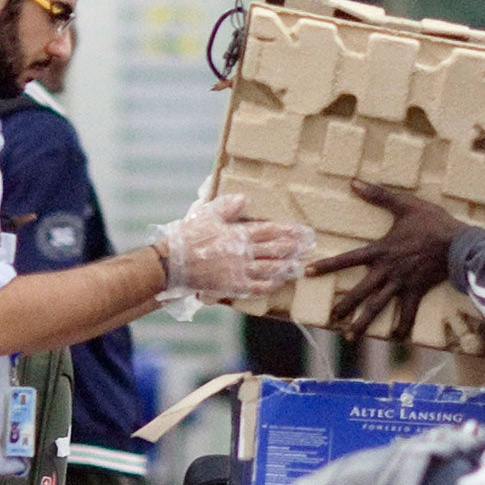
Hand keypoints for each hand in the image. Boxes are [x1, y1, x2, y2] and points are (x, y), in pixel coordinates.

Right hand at [153, 193, 314, 298]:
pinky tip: (278, 282)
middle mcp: (244, 252)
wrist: (175, 262)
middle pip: (276, 250)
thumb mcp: (207, 215)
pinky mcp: (233, 285)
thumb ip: (227, 206)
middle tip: (310, 247)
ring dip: (287, 267)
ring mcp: (240, 270)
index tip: (303, 231)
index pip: (270, 231)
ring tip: (300, 265)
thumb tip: (243, 198)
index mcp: (239, 233)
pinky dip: (270, 285)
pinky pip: (257, 287)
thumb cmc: (189, 236)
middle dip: (295, 248)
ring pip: (270, 269)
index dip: (289, 231)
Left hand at [303, 180, 465, 341]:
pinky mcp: (417, 291)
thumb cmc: (432, 222)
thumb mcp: (404, 204)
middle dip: (344, 305)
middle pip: (360, 291)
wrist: (458, 243)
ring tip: (350, 336)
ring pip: (378, 307)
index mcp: (381, 251)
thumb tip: (353, 182)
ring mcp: (402, 284)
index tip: (309, 273)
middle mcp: (387, 271)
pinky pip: (407, 313)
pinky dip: (402, 327)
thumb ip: (378, 195)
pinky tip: (396, 338)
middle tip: (330, 319)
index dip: (328, 266)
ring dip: (363, 322)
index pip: (348, 259)